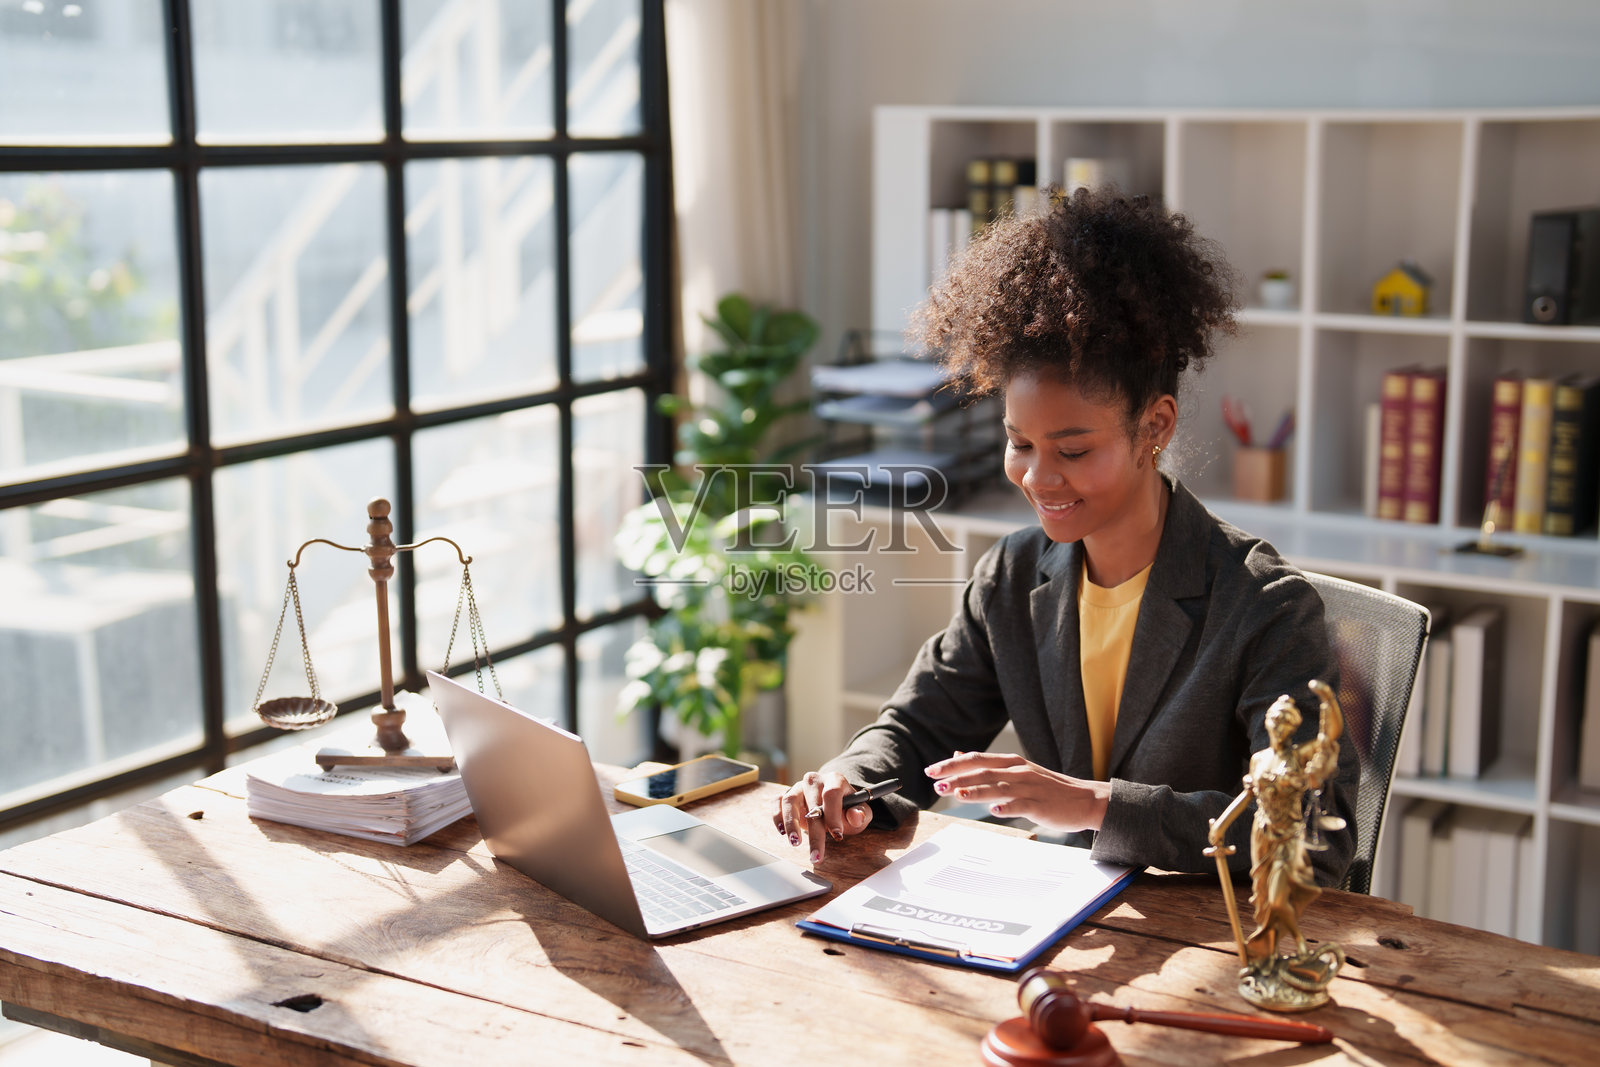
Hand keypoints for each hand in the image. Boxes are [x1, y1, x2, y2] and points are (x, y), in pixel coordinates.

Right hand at [772, 770, 872, 863]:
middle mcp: (814, 781)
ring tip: (795, 842)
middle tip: (817, 855)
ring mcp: (798, 787)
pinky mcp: (786, 795)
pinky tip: (782, 832)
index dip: (834, 815)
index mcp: (835, 780)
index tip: (838, 836)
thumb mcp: (860, 811)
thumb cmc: (846, 808)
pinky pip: (777, 802)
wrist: (832, 802)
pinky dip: (777, 816)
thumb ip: (861, 814)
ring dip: (791, 823)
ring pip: (790, 800)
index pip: (832, 793)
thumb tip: (856, 816)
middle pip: (812, 802)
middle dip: (815, 831)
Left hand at [924, 752, 1109, 832]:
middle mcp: (1019, 772)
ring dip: (976, 790)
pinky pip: (1022, 805)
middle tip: (935, 782)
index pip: (976, 759)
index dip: (953, 764)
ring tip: (956, 794)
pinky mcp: (1041, 805)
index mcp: (1012, 763)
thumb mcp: (1017, 771)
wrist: (1086, 800)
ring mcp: (1030, 788)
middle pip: (983, 771)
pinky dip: (1008, 807)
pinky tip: (994, 811)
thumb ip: (988, 766)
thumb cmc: (1048, 788)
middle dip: (957, 776)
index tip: (931, 770)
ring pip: (999, 787)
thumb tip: (957, 755)